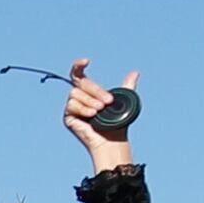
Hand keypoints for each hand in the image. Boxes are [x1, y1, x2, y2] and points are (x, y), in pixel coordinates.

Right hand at [58, 57, 139, 174]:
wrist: (112, 141)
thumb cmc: (117, 123)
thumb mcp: (123, 101)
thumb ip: (127, 87)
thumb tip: (135, 73)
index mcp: (88, 91)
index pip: (79, 74)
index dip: (79, 66)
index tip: (86, 61)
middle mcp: (78, 97)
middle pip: (81, 84)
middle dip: (96, 91)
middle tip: (108, 102)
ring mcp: (72, 107)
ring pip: (76, 94)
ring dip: (90, 101)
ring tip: (100, 110)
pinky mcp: (68, 117)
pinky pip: (72, 106)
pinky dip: (83, 109)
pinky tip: (92, 114)